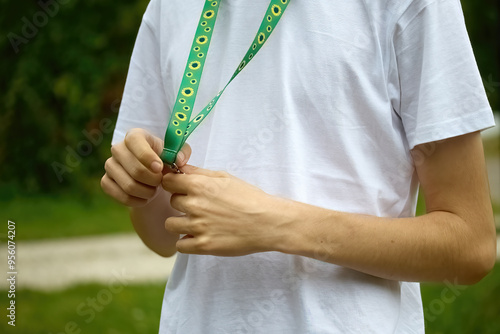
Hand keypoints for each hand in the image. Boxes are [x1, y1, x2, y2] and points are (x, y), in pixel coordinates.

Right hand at [101, 128, 190, 206]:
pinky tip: (145, 198)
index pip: (135, 141)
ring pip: (129, 186)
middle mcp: (118, 148)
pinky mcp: (106, 181)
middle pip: (135, 169)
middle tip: (161, 182)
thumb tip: (179, 160)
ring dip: (147, 192)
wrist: (151, 176)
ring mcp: (110, 165)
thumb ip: (182, 153)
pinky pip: (121, 196)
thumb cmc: (164, 161)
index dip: (147, 156)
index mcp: (135, 136)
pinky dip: (137, 201)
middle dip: (153, 181)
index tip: (159, 168)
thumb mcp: (176, 154)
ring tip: (154, 190)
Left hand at [162, 166, 280, 255]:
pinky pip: (180, 245)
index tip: (181, 188)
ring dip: (181, 223)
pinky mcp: (203, 246)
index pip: (167, 181)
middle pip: (171, 202)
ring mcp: (197, 227)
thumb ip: (200, 173)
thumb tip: (180, 169)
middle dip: (183, 203)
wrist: (268, 222)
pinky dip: (187, 242)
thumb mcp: (226, 178)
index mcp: (199, 185)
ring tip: (198, 223)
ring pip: (171, 224)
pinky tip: (200, 237)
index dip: (174, 184)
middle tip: (200, 206)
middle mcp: (195, 205)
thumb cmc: (250, 198)